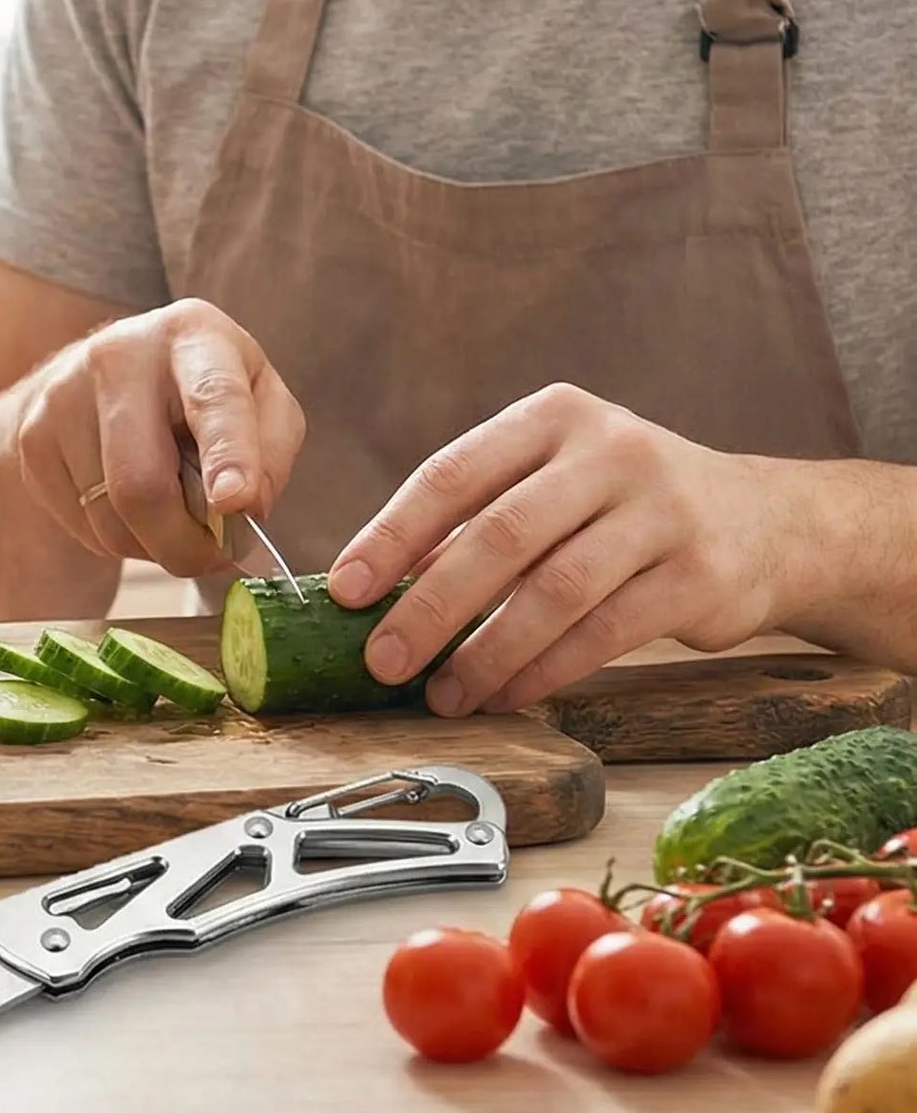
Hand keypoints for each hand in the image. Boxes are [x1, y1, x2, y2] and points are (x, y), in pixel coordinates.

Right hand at [12, 298, 304, 575]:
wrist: (115, 373)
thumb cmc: (205, 392)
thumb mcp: (262, 400)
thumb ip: (272, 451)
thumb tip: (244, 509)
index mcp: (192, 335)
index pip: (212, 399)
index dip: (227, 454)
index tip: (236, 502)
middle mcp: (118, 355)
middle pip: (142, 482)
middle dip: (184, 542)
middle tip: (212, 557)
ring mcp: (63, 396)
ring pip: (110, 518)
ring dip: (153, 545)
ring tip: (172, 517)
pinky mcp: (33, 438)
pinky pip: (81, 525)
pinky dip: (118, 538)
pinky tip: (131, 505)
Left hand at [328, 384, 797, 715]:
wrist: (769, 524)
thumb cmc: (623, 507)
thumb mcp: (554, 482)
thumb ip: (477, 520)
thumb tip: (376, 592)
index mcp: (554, 417)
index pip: (452, 474)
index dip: (391, 536)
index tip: (344, 590)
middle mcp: (611, 452)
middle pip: (499, 536)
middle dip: (429, 606)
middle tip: (381, 659)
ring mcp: (662, 512)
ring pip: (553, 592)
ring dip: (485, 653)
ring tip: (440, 693)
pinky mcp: (699, 576)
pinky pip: (603, 633)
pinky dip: (543, 671)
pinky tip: (503, 695)